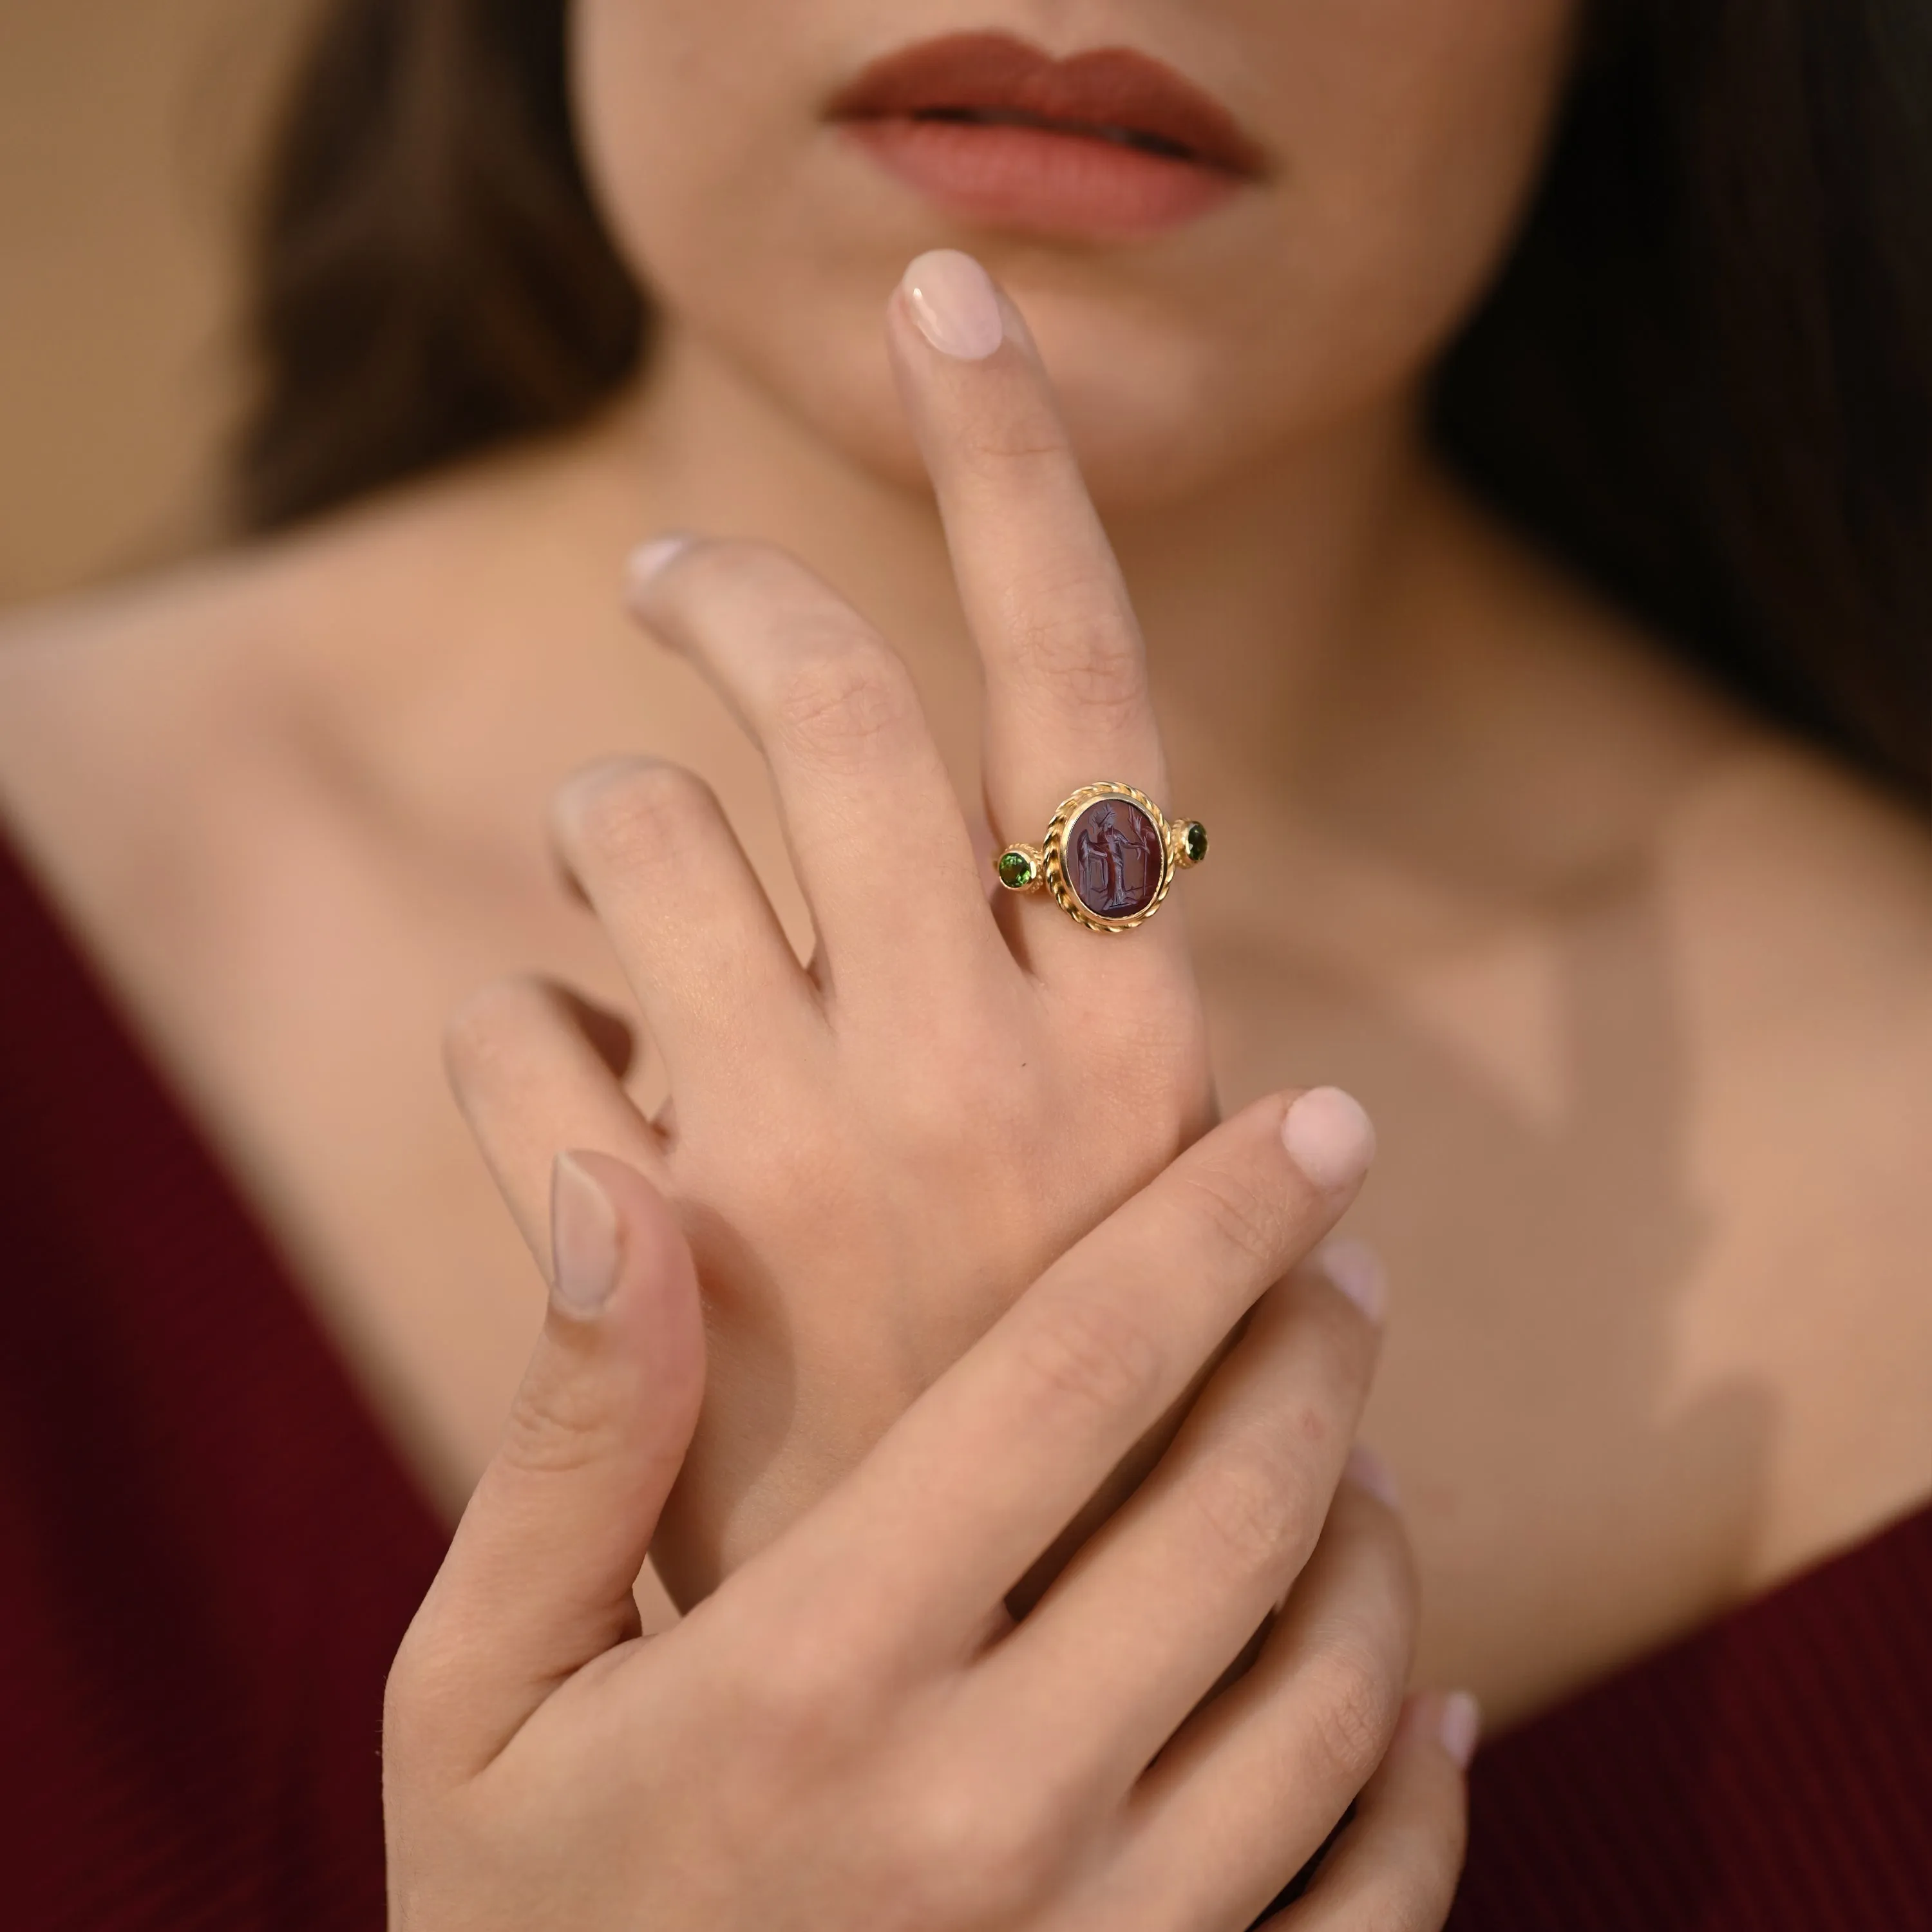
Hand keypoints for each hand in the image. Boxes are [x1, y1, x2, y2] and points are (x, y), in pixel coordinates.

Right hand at [384, 1097, 1472, 1931]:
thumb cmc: (521, 1921)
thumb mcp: (476, 1685)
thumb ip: (572, 1441)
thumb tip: (616, 1189)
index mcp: (811, 1675)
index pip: (1073, 1374)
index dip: (1214, 1220)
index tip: (1319, 1121)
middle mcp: (981, 1811)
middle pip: (1243, 1506)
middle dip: (1319, 1345)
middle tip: (1339, 1262)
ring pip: (1339, 1686)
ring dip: (1372, 1529)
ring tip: (1349, 1449)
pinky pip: (1377, 1897)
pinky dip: (1429, 1777)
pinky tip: (1427, 1698)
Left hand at [447, 251, 1226, 1597]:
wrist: (981, 1678)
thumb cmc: (1066, 1407)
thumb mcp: (1136, 1193)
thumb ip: (1089, 1018)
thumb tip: (1096, 855)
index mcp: (1144, 1032)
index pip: (1087, 675)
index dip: (1015, 459)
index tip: (947, 296)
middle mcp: (990, 1050)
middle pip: (829, 688)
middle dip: (728, 594)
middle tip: (668, 574)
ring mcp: (810, 1138)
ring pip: (638, 826)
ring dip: (613, 828)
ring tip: (633, 899)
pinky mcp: (654, 1239)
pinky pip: (515, 1022)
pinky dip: (524, 1034)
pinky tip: (583, 1125)